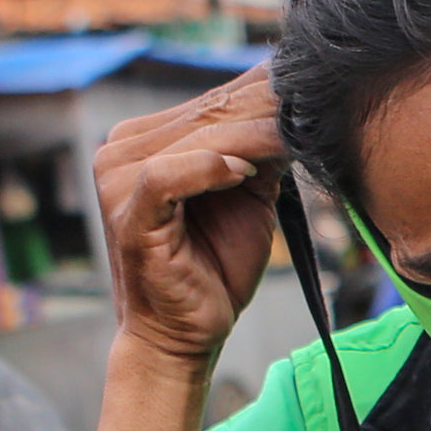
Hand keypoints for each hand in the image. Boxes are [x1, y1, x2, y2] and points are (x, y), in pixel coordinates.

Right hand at [92, 68, 286, 370]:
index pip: (213, 103)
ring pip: (193, 137)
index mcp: (142, 140)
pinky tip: (243, 173)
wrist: (185, 336)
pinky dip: (207, 169)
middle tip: (313, 103)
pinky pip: (165, 176)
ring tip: (293, 136)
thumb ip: (259, 152)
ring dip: (249, 136)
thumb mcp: (248, 197)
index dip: (266, 96)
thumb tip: (298, 105)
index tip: (314, 95)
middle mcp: (120, 152)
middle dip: (265, 110)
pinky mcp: (126, 214)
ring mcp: (117, 181)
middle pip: (206, 115)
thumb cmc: (214, 268)